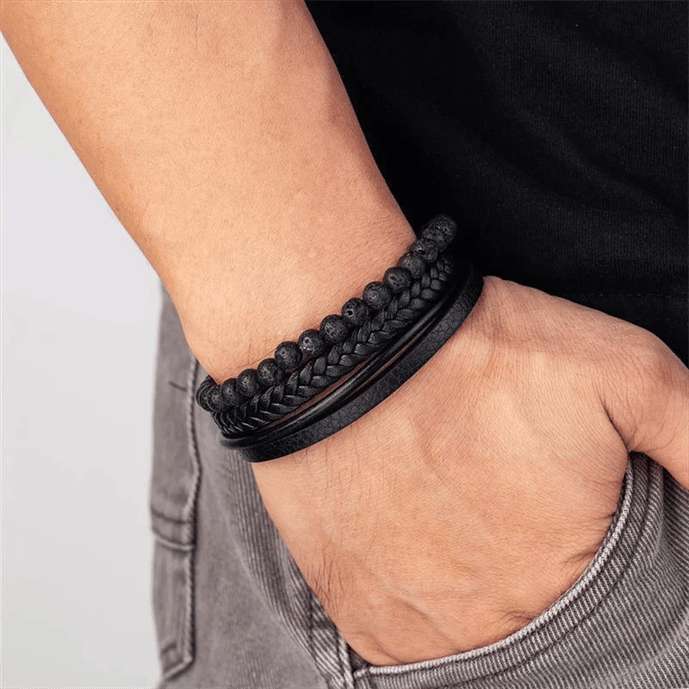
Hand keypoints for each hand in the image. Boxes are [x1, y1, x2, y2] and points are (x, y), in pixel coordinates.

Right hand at [252, 276, 688, 664]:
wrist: (346, 346)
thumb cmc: (480, 355)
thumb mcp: (627, 371)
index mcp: (570, 582)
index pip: (603, 602)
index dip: (579, 539)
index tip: (551, 499)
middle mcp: (492, 626)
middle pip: (529, 614)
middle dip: (524, 558)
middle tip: (495, 491)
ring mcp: (415, 628)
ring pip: (466, 626)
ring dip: (467, 576)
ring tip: (450, 504)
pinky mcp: (356, 610)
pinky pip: (404, 629)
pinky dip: (416, 587)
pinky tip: (413, 528)